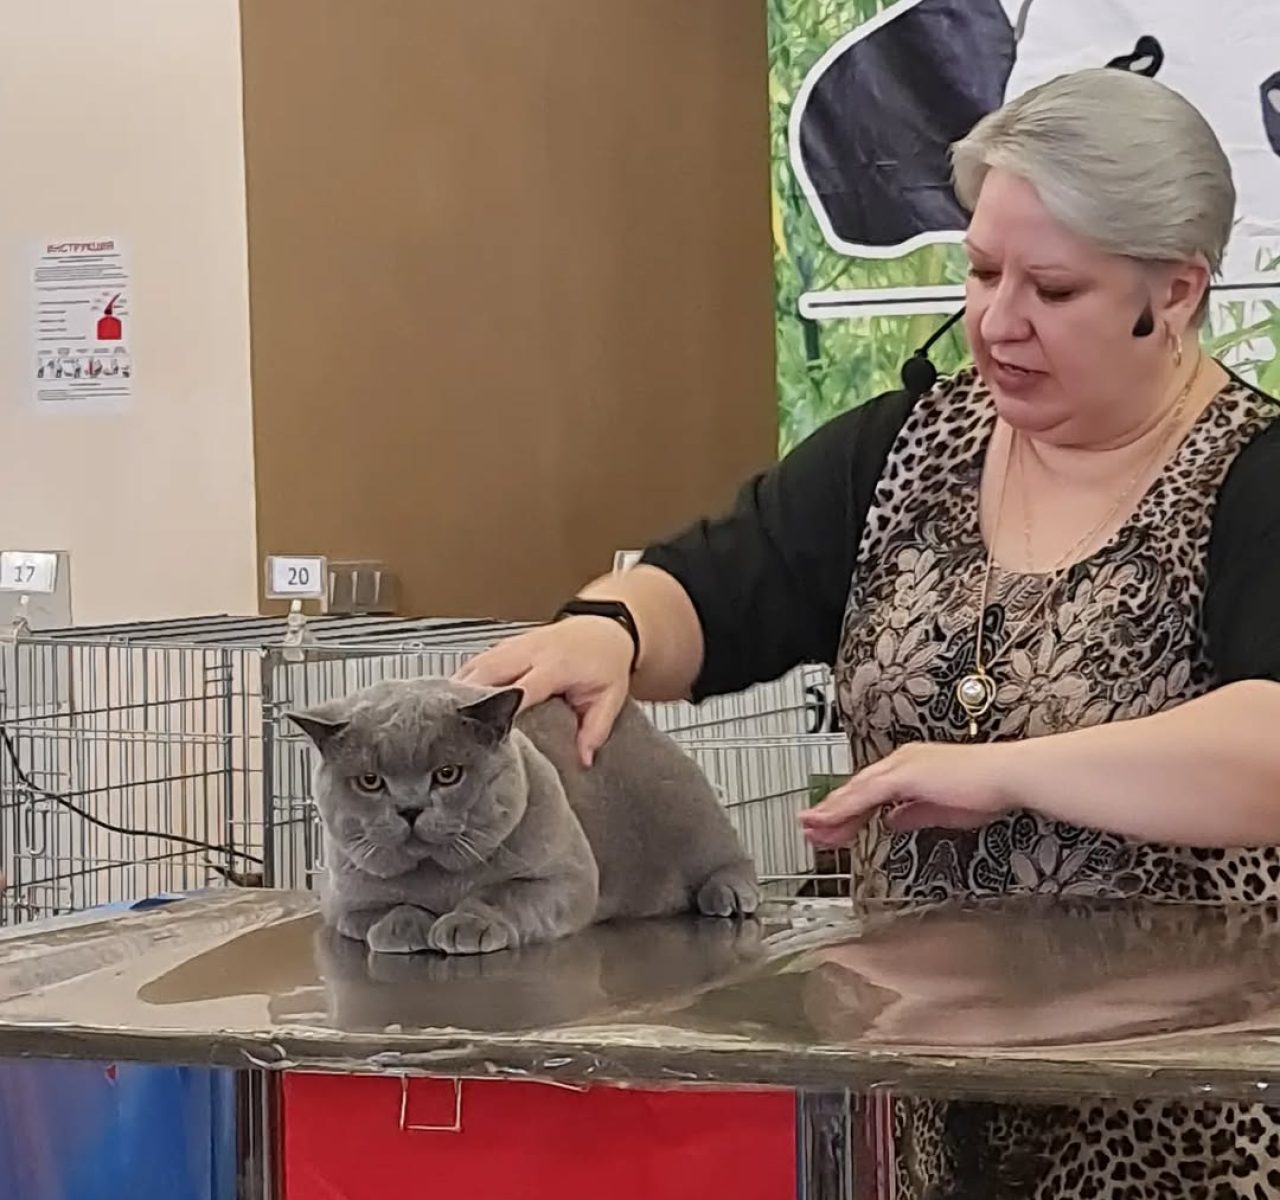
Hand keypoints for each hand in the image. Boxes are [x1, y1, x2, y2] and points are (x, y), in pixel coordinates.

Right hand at [455, 617, 633, 765]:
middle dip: (468, 699)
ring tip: (440, 716)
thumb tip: (582, 759)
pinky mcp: (506, 645)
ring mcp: (515, 645)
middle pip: (488, 673)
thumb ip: (595, 729)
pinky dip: (462, 678)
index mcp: (556, 664)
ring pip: (477, 665)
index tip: (485, 730)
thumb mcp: (611, 697)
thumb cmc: (605, 661)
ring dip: (459, 689)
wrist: (604, 628)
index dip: (501, 707)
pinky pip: (477, 660)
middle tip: (450, 728)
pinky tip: (448, 698)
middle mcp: (531, 651)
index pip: (522, 688)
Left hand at [800, 742, 1018, 847]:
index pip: (868, 793)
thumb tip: (892, 820)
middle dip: (831, 814)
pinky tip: (828, 821)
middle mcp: (900, 763)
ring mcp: (901, 766)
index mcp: (909, 769)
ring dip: (829, 812)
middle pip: (855, 791)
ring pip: (854, 792)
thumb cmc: (986, 789)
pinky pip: (864, 794)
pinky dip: (843, 808)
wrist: (1006, 776)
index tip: (831, 829)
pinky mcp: (904, 774)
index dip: (847, 812)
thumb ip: (913, 813)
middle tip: (811, 833)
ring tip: (810, 830)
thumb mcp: (940, 808)